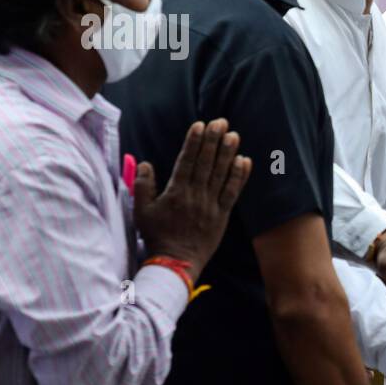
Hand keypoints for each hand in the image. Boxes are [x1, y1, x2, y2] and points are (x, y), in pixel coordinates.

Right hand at [135, 119, 250, 272]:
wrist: (175, 263)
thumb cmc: (156, 236)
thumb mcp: (141, 211)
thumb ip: (143, 186)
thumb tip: (145, 164)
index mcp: (175, 193)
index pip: (186, 161)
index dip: (194, 142)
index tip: (200, 124)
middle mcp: (195, 196)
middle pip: (206, 163)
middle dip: (213, 140)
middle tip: (221, 121)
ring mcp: (210, 205)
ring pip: (221, 175)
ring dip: (228, 153)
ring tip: (234, 135)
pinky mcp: (222, 215)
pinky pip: (232, 193)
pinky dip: (239, 177)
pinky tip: (244, 161)